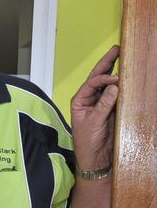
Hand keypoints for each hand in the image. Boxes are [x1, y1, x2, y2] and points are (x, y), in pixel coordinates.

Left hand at [70, 45, 119, 170]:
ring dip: (114, 70)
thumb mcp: (94, 122)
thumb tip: (114, 86)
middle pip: (98, 77)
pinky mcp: (111, 109)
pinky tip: (127, 75)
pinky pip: (117, 94)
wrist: (95, 158)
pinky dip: (122, 85)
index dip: (103, 78)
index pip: (91, 83)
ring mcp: (101, 103)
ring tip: (122, 55)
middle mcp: (89, 99)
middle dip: (107, 63)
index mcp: (80, 100)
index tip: (115, 79)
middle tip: (116, 49)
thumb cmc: (87, 141)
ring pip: (108, 83)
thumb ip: (104, 104)